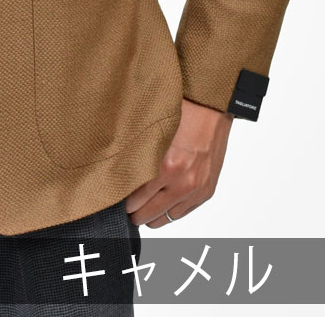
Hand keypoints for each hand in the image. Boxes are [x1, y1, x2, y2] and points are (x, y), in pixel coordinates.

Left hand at [125, 98, 232, 227]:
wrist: (211, 107)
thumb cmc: (180, 111)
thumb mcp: (152, 130)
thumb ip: (137, 153)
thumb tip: (119, 170)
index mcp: (165, 166)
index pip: (135, 199)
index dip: (122, 202)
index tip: (114, 198)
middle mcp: (182, 182)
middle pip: (148, 213)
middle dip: (134, 213)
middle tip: (124, 208)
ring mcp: (196, 189)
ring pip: (165, 218)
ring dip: (151, 215)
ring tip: (141, 208)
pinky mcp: (206, 191)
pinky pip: (182, 213)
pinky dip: (169, 212)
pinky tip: (160, 205)